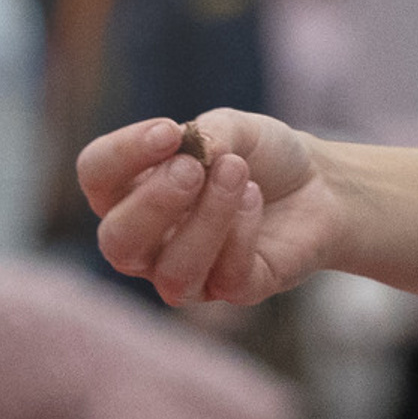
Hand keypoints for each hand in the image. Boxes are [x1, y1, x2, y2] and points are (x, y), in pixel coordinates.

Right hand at [79, 111, 340, 307]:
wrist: (320, 185)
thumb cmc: (261, 156)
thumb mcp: (236, 128)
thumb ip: (208, 134)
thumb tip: (193, 152)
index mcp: (131, 192)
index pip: (96, 176)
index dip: (123, 154)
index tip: (169, 130)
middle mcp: (148, 241)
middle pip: (117, 242)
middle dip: (154, 203)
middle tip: (193, 167)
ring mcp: (188, 273)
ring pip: (173, 271)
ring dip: (206, 219)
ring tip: (238, 174)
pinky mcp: (234, 290)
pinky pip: (225, 278)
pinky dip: (240, 234)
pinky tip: (255, 199)